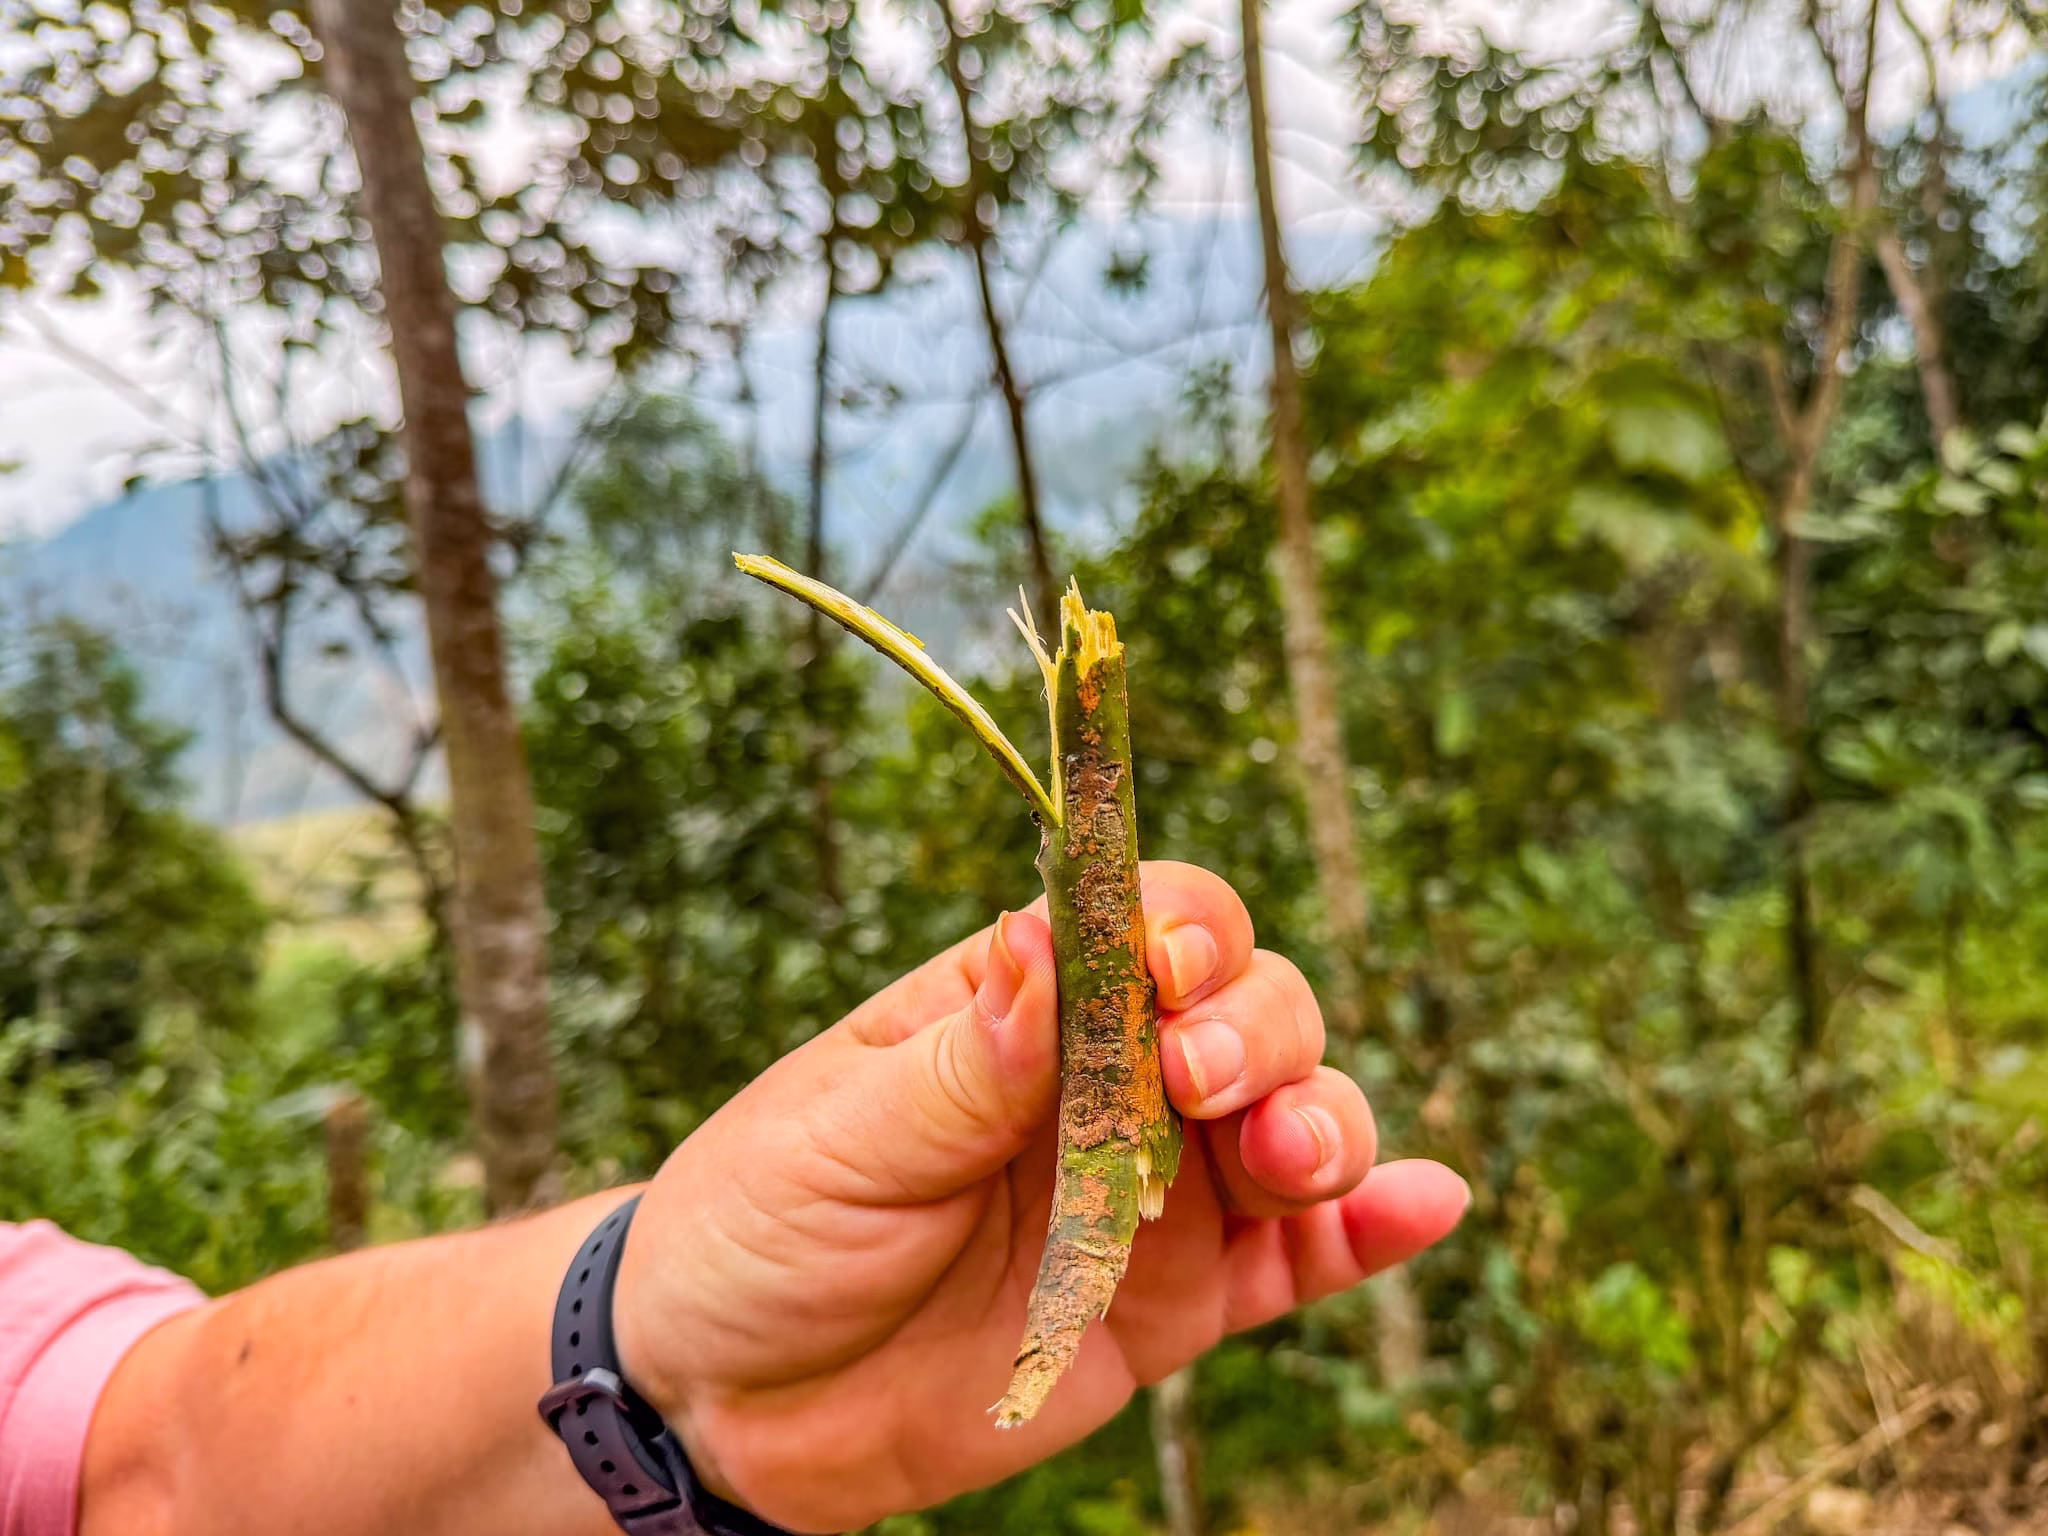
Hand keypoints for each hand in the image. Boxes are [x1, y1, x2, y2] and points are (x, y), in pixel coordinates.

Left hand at [615, 862, 1467, 1531]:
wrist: (728, 1403)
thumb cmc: (758, 1228)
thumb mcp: (838, 1135)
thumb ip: (965, 1061)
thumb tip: (1051, 944)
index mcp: (1024, 1007)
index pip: (1144, 922)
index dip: (1183, 928)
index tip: (1169, 972)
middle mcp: (1108, 1083)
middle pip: (1248, 1008)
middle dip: (1256, 1027)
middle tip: (1199, 1083)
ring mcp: (1152, 1193)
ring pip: (1293, 1122)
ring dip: (1326, 1120)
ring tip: (1298, 1157)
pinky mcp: (1174, 1305)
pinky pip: (1294, 1265)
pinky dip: (1369, 1232)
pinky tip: (1426, 1204)